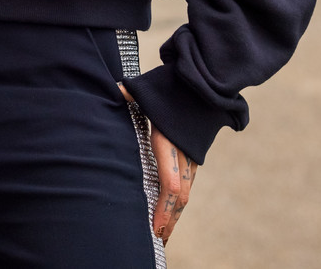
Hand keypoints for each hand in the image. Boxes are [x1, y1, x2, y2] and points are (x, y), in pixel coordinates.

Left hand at [118, 84, 196, 243]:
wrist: (205, 78)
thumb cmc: (171, 83)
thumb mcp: (149, 87)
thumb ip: (130, 92)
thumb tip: (115, 90)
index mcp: (169, 140)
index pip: (170, 184)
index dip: (164, 209)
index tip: (155, 229)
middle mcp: (184, 152)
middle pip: (180, 195)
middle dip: (170, 220)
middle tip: (158, 241)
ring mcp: (193, 153)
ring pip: (186, 190)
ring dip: (175, 212)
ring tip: (163, 231)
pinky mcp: (195, 152)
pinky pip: (187, 180)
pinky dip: (179, 197)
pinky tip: (171, 208)